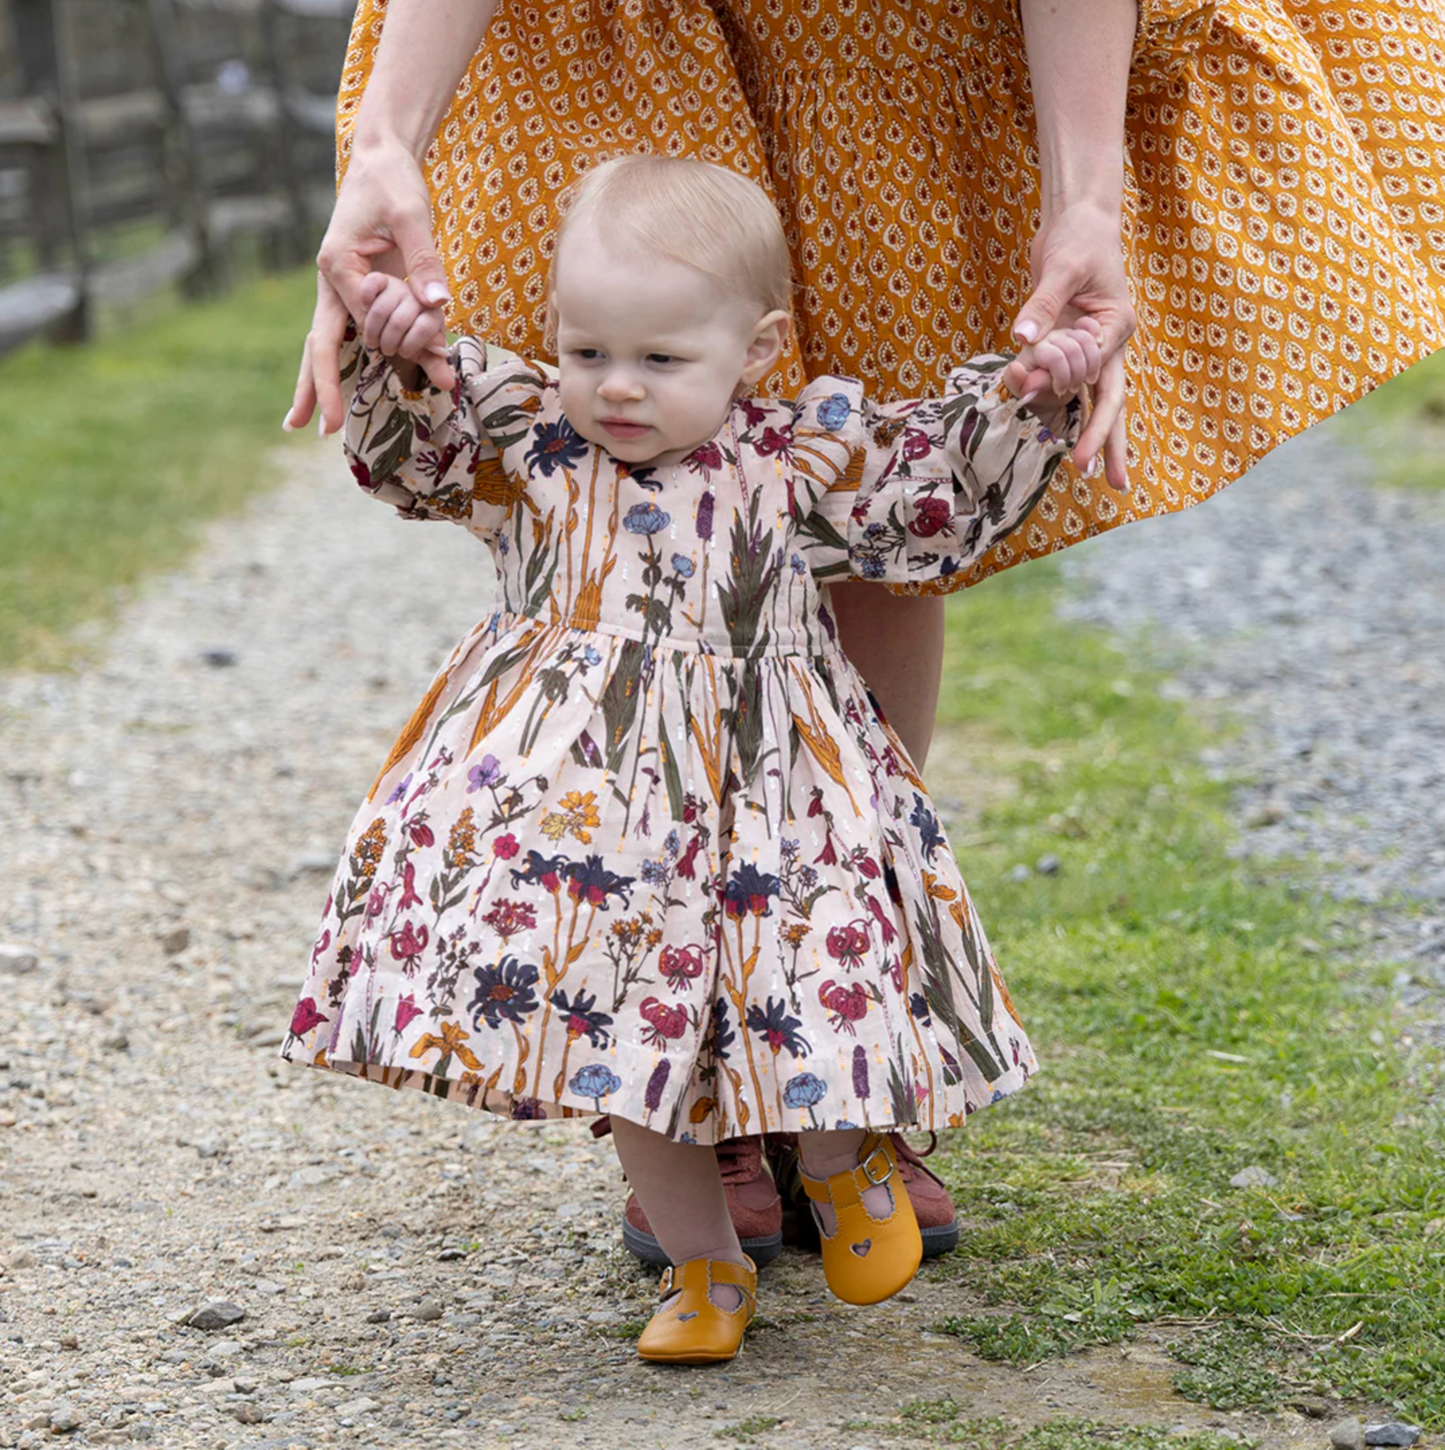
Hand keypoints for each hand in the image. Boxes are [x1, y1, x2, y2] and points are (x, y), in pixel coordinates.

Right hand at [283, 135, 456, 435]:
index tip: (427, 357)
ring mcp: (339, 292)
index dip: (394, 342)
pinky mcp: (355, 294)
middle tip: (309, 428)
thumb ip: (425, 261)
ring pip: (326, 346)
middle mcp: (331, 283)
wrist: (382, 162)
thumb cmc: (394, 183)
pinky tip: (341, 397)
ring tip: (299, 425)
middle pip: (319, 345)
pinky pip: (355, 337)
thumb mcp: (413, 216)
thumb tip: (438, 305)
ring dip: (319, 385)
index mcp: (337, 265)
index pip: (361, 321)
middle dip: (316, 387)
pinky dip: (349, 367)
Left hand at [1000, 199, 1135, 488]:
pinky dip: (1041, 398)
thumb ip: (1042, 303)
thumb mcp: (1062, 267)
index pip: (1102, 374)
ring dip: (1083, 433)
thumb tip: (1021, 336)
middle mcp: (1105, 346)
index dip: (1079, 398)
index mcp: (1116, 327)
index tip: (1066, 426)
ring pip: (1085, 401)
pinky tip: (1046, 427)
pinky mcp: (1062, 348)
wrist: (1074, 221)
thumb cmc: (1079, 238)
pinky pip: (1053, 382)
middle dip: (1109, 441)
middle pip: (1110, 403)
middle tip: (1113, 483)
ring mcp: (1085, 351)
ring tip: (1096, 475)